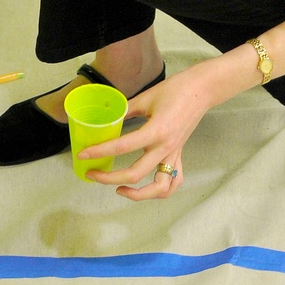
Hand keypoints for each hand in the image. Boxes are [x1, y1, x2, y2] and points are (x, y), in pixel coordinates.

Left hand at [80, 70, 211, 200]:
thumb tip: (108, 116)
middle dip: (110, 178)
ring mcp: (174, 154)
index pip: (122, 147)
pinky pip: (174, 181)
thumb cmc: (174, 90)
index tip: (83, 155)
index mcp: (155, 131)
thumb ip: (127, 110)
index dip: (100, 151)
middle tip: (93, 173)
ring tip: (121, 190)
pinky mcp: (180, 155)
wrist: (201, 90)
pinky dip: (161, 191)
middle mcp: (165, 148)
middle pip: (135, 173)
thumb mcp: (146, 97)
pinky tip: (147, 188)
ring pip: (159, 188)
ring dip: (139, 195)